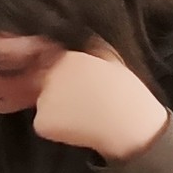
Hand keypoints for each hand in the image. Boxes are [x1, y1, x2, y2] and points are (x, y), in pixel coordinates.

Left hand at [32, 45, 170, 161]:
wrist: (130, 123)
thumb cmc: (129, 93)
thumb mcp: (113, 59)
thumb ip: (92, 50)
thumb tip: (83, 44)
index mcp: (69, 57)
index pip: (51, 61)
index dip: (65, 73)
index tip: (80, 82)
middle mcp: (51, 75)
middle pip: (45, 82)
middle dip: (58, 89)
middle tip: (83, 100)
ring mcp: (43, 99)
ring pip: (43, 104)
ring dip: (57, 109)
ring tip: (84, 115)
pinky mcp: (42, 122)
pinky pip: (44, 124)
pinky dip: (56, 128)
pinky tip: (78, 128)